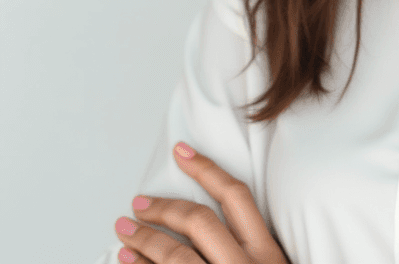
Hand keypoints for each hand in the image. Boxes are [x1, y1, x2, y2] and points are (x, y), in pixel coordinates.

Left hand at [113, 141, 290, 263]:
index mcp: (267, 253)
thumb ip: (245, 249)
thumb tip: (206, 225)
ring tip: (124, 235)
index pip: (235, 197)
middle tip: (139, 205)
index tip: (181, 152)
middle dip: (164, 210)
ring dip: (144, 242)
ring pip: (176, 258)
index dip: (206, 169)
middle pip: (199, 223)